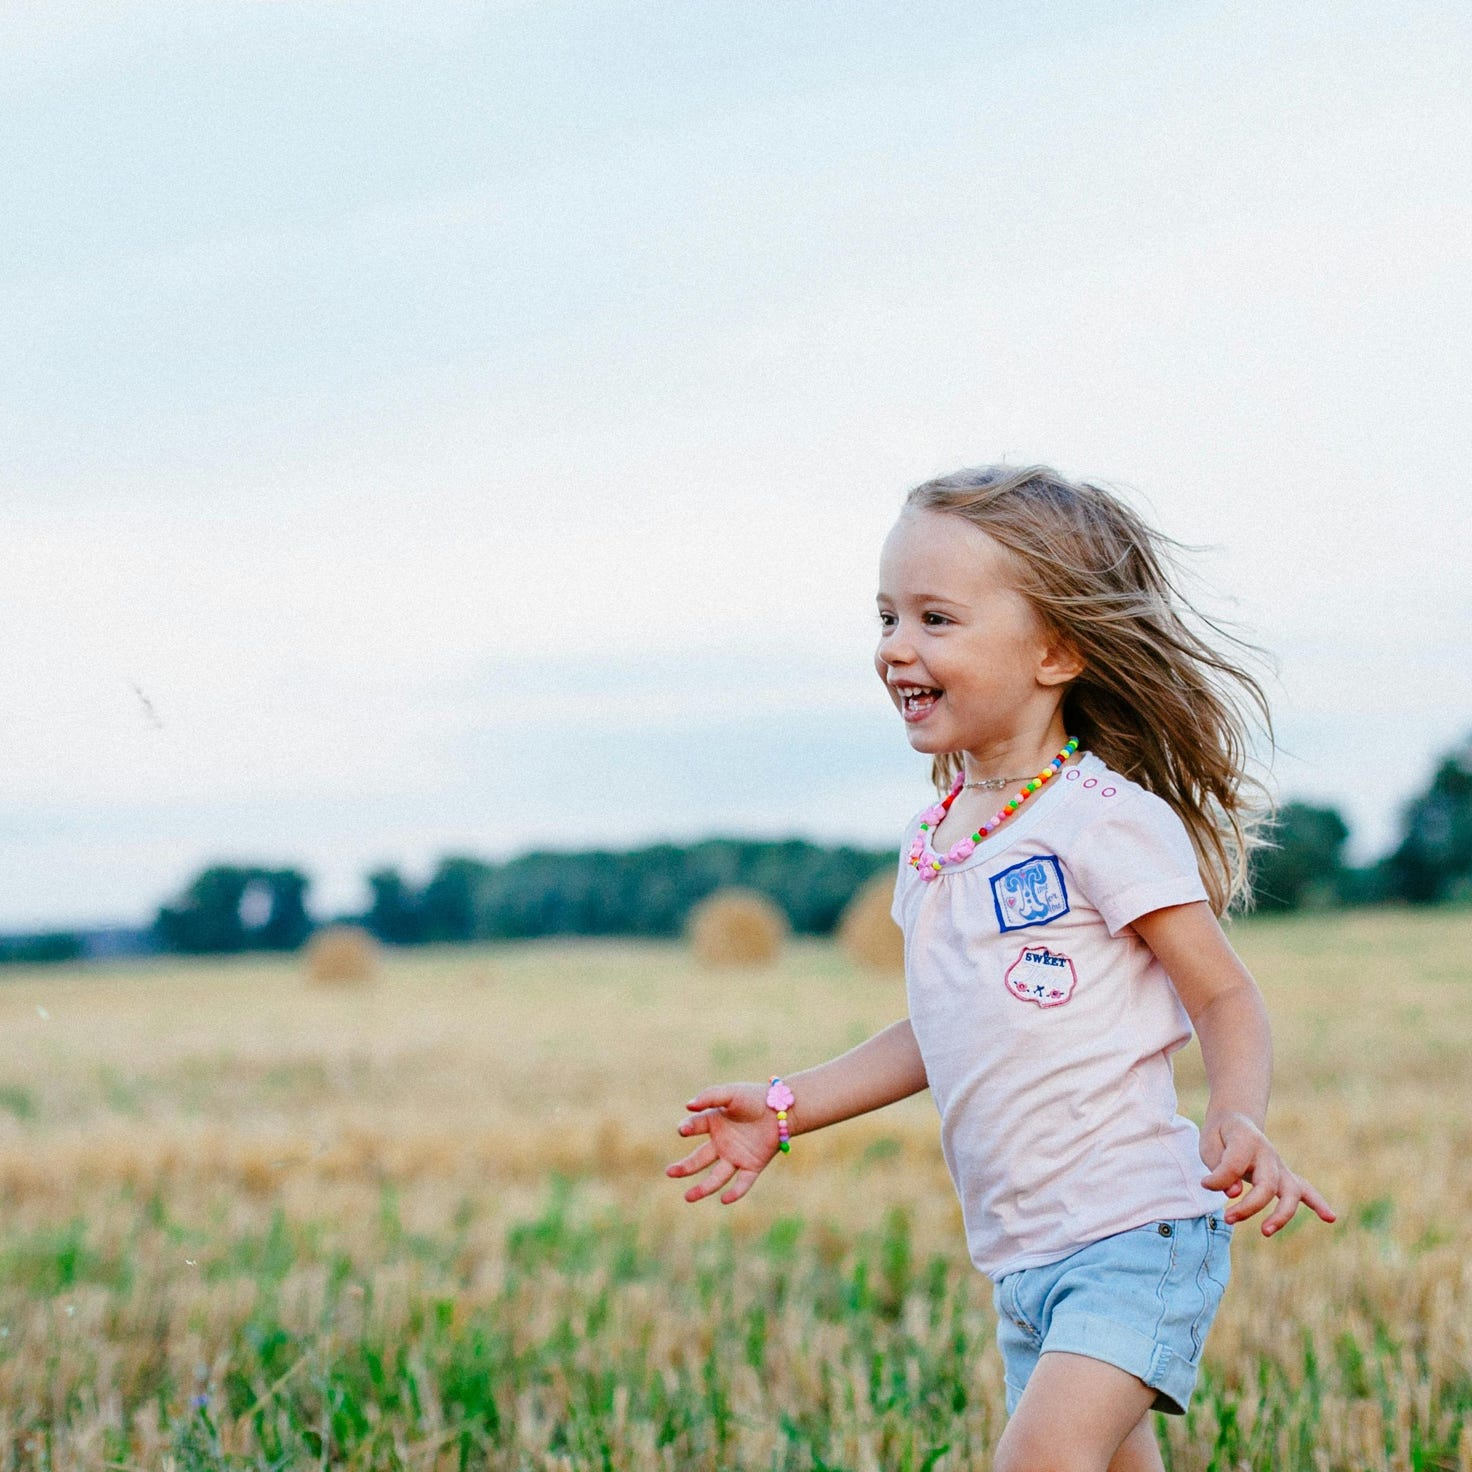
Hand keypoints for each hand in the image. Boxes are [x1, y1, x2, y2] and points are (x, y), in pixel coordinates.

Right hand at [665, 1081, 780, 1204]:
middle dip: (685, 1167)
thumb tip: (688, 1105)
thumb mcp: (731, 1093)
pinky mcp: (753, 1166)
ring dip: (703, 1188)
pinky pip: (742, 1182)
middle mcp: (722, 1143)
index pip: (695, 1127)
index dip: (688, 1128)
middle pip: (699, 1159)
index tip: (683, 1130)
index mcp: (714, 1123)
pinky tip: (725, 1199)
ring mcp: (736, 1156)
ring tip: (688, 1197)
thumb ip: (710, 1097)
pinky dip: (735, 1192)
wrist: (783, 1108)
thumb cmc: (754, 1097)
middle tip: (669, 1172)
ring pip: (717, 1176)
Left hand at [1200, 1113, 1336, 1235]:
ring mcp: (1279, 1165)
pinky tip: (1330, 1218)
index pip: (1234, 1165)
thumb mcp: (1209, 1145)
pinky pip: (1306, 1190)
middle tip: (1228, 1218)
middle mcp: (1267, 1153)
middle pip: (1267, 1185)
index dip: (1218, 1179)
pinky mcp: (1285, 1176)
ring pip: (1291, 1191)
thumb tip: (1234, 1194)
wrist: (1235, 1122)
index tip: (1204, 1184)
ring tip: (1266, 1232)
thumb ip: (1219, 1168)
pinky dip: (1318, 1203)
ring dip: (1281, 1215)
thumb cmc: (1220, 1137)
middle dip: (1249, 1206)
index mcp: (1246, 1139)